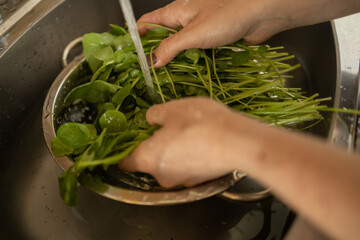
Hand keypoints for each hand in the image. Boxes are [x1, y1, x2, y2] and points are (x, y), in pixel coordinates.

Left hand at [118, 97, 259, 187]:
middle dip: (153, 146)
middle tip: (164, 127)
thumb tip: (149, 119)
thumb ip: (154, 115)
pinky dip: (188, 156)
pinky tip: (200, 141)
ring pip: (170, 165)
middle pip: (148, 163)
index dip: (124, 149)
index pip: (124, 161)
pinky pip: (187, 167)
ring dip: (173, 151)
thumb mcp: (172, 109)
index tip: (128, 139)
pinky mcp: (200, 181)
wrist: (239, 143)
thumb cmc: (200, 124)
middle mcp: (162, 176)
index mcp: (148, 159)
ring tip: (187, 131)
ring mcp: (183, 181)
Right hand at [138, 0, 359, 67]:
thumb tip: (152, 61)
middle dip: (155, 53)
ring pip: (179, 48)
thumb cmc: (227, 16)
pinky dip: (190, 63)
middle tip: (148, 74)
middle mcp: (185, 20)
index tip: (130, 55)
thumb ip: (170, 47)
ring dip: (173, 61)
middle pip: (162, 37)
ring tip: (165, 79)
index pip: (148, 23)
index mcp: (175, 12)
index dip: (138, 37)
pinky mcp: (212, 41)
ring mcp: (199, 31)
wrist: (260, 16)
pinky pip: (195, 53)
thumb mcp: (193, 34)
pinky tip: (187, 75)